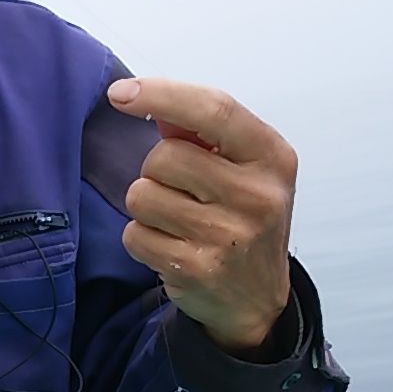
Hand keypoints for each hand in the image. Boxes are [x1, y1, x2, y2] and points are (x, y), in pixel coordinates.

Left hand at [107, 77, 296, 355]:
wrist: (257, 297)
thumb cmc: (241, 215)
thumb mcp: (241, 166)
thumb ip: (199, 130)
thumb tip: (139, 96)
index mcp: (272, 157)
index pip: (214, 109)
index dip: (161, 94)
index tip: (120, 94)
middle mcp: (258, 195)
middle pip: (164, 156)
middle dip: (155, 171)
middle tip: (180, 191)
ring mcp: (229, 236)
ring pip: (142, 196)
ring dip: (146, 207)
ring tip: (177, 222)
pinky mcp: (198, 270)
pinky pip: (135, 235)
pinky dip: (142, 239)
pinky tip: (171, 246)